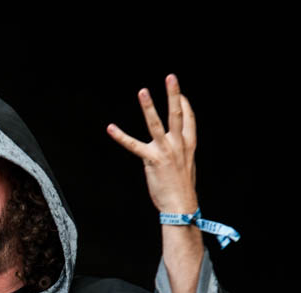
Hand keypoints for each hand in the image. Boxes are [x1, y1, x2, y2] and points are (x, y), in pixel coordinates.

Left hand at [106, 74, 197, 214]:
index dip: (185, 104)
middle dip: (174, 94)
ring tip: (143, 91)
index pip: (189, 119)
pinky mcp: (151, 160)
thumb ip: (180, 153)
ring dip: (149, 107)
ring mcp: (165, 151)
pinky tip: (111, 128)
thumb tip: (174, 147)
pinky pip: (134, 145)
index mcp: (189, 146)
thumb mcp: (186, 166)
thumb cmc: (181, 189)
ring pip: (156, 124)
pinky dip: (121, 136)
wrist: (180, 206)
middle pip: (177, 115)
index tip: (180, 93)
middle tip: (171, 77)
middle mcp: (179, 145)